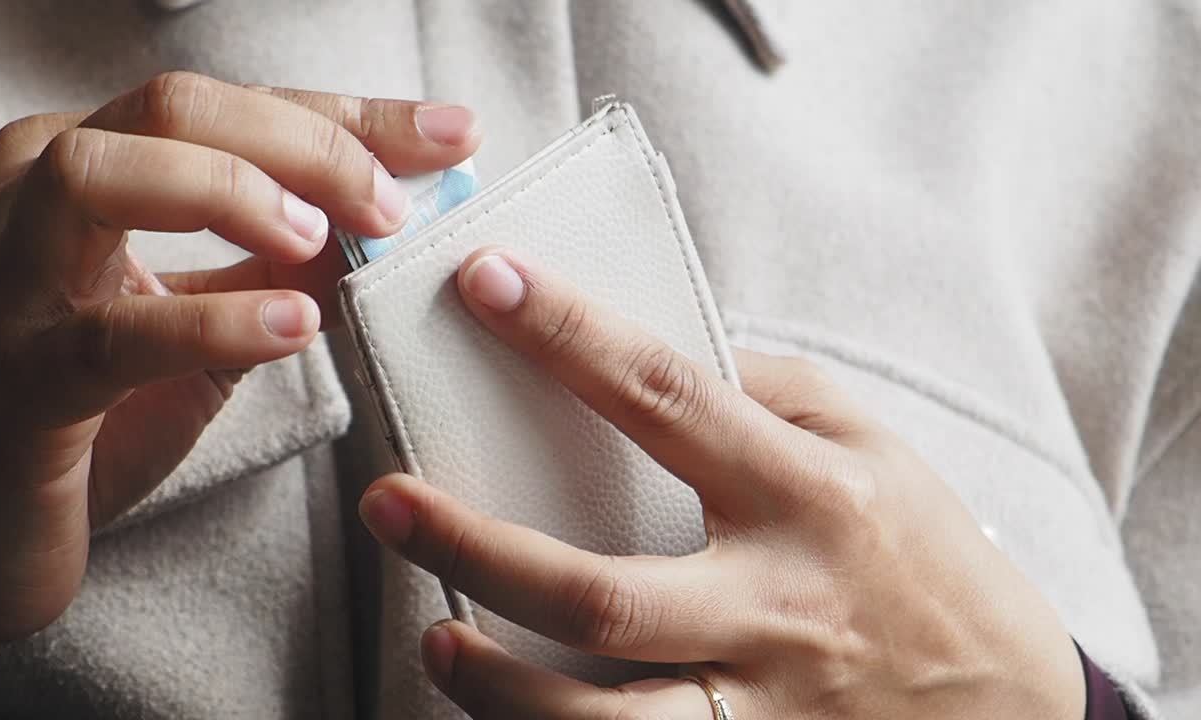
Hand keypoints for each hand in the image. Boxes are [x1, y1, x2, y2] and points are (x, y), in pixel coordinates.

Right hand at [0, 72, 479, 715]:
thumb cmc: (93, 411)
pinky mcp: (14, 382)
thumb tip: (388, 221)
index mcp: (82, 164)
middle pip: (171, 107)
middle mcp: (29, 198)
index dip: (350, 116)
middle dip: (304, 142)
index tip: (451, 135)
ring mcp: (8, 284)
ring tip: (323, 239)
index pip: (232, 108)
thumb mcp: (204, 321)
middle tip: (394, 201)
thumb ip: (280, 266)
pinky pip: (108, 335)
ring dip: (234, 192)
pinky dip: (211, 322)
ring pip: (103, 177)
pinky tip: (292, 327)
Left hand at [358, 248, 1086, 718]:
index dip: (567, 333)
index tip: (484, 283)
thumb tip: (648, 353)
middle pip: (600, 594)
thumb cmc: (923, 552)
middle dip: (475, 548)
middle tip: (388, 502)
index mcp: (806, 494)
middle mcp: (776, 604)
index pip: (665, 396)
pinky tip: (506, 712)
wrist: (1012, 700)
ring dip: (498, 688)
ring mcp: (763, 706)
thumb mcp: (868, 445)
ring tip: (436, 638)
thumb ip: (765, 392)